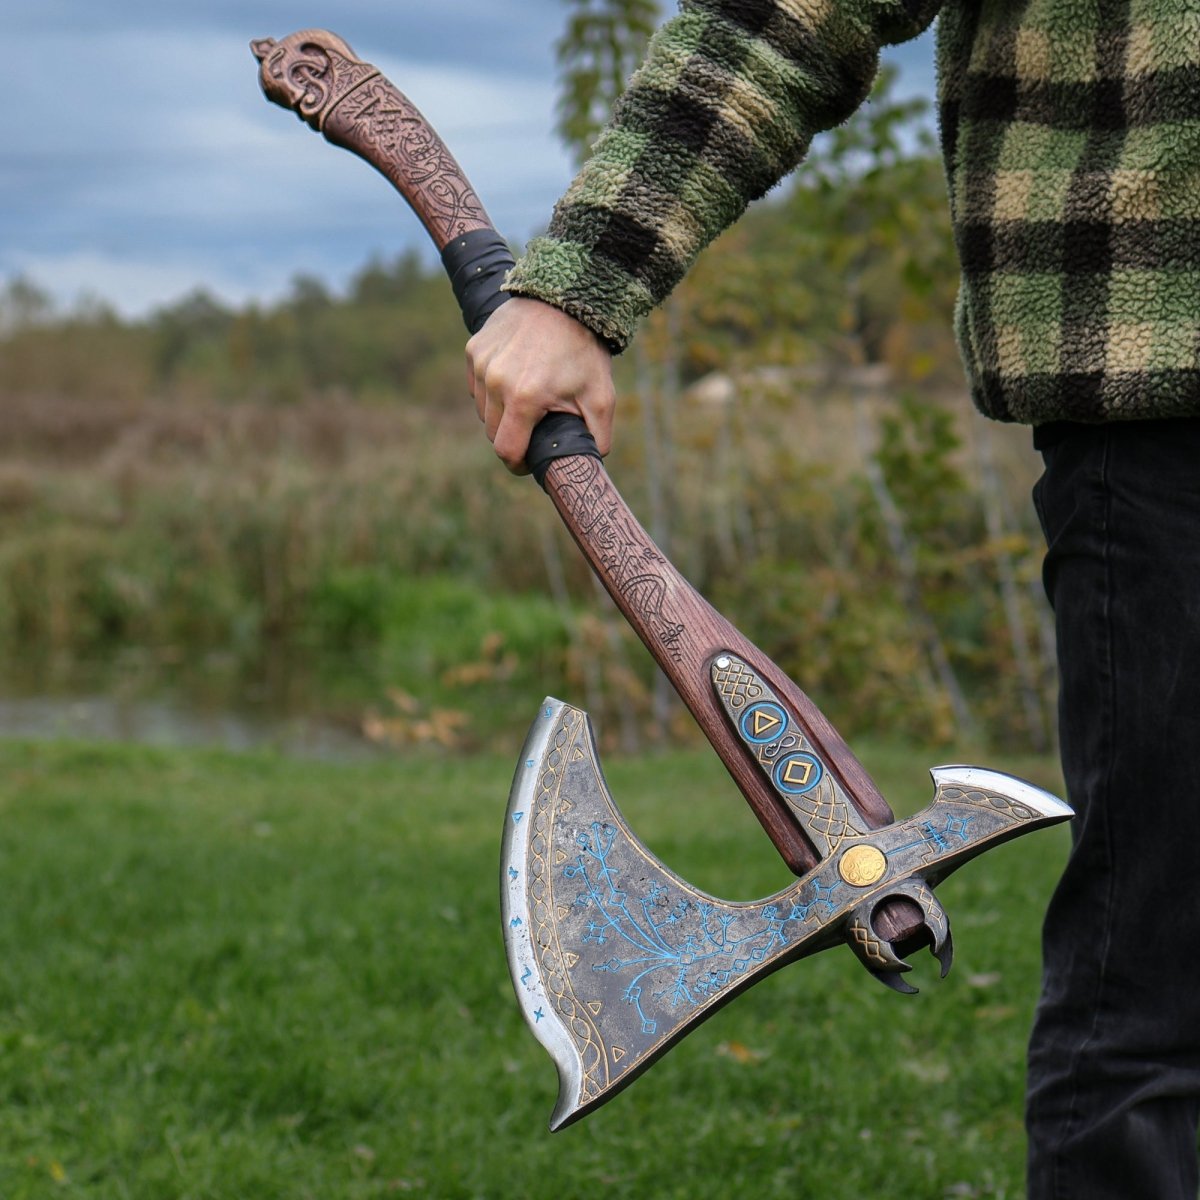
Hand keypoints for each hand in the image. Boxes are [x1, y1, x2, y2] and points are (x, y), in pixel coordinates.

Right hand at [466, 297, 615, 473]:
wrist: (566, 298)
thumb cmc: (585, 350)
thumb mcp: (601, 398)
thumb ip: (597, 440)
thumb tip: (587, 467)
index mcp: (525, 398)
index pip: (506, 451)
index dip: (518, 463)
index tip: (528, 463)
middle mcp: (496, 381)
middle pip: (493, 433)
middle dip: (513, 437)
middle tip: (535, 427)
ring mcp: (482, 363)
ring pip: (483, 410)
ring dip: (501, 413)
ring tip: (528, 397)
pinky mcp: (474, 349)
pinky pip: (477, 386)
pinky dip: (492, 390)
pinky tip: (515, 377)